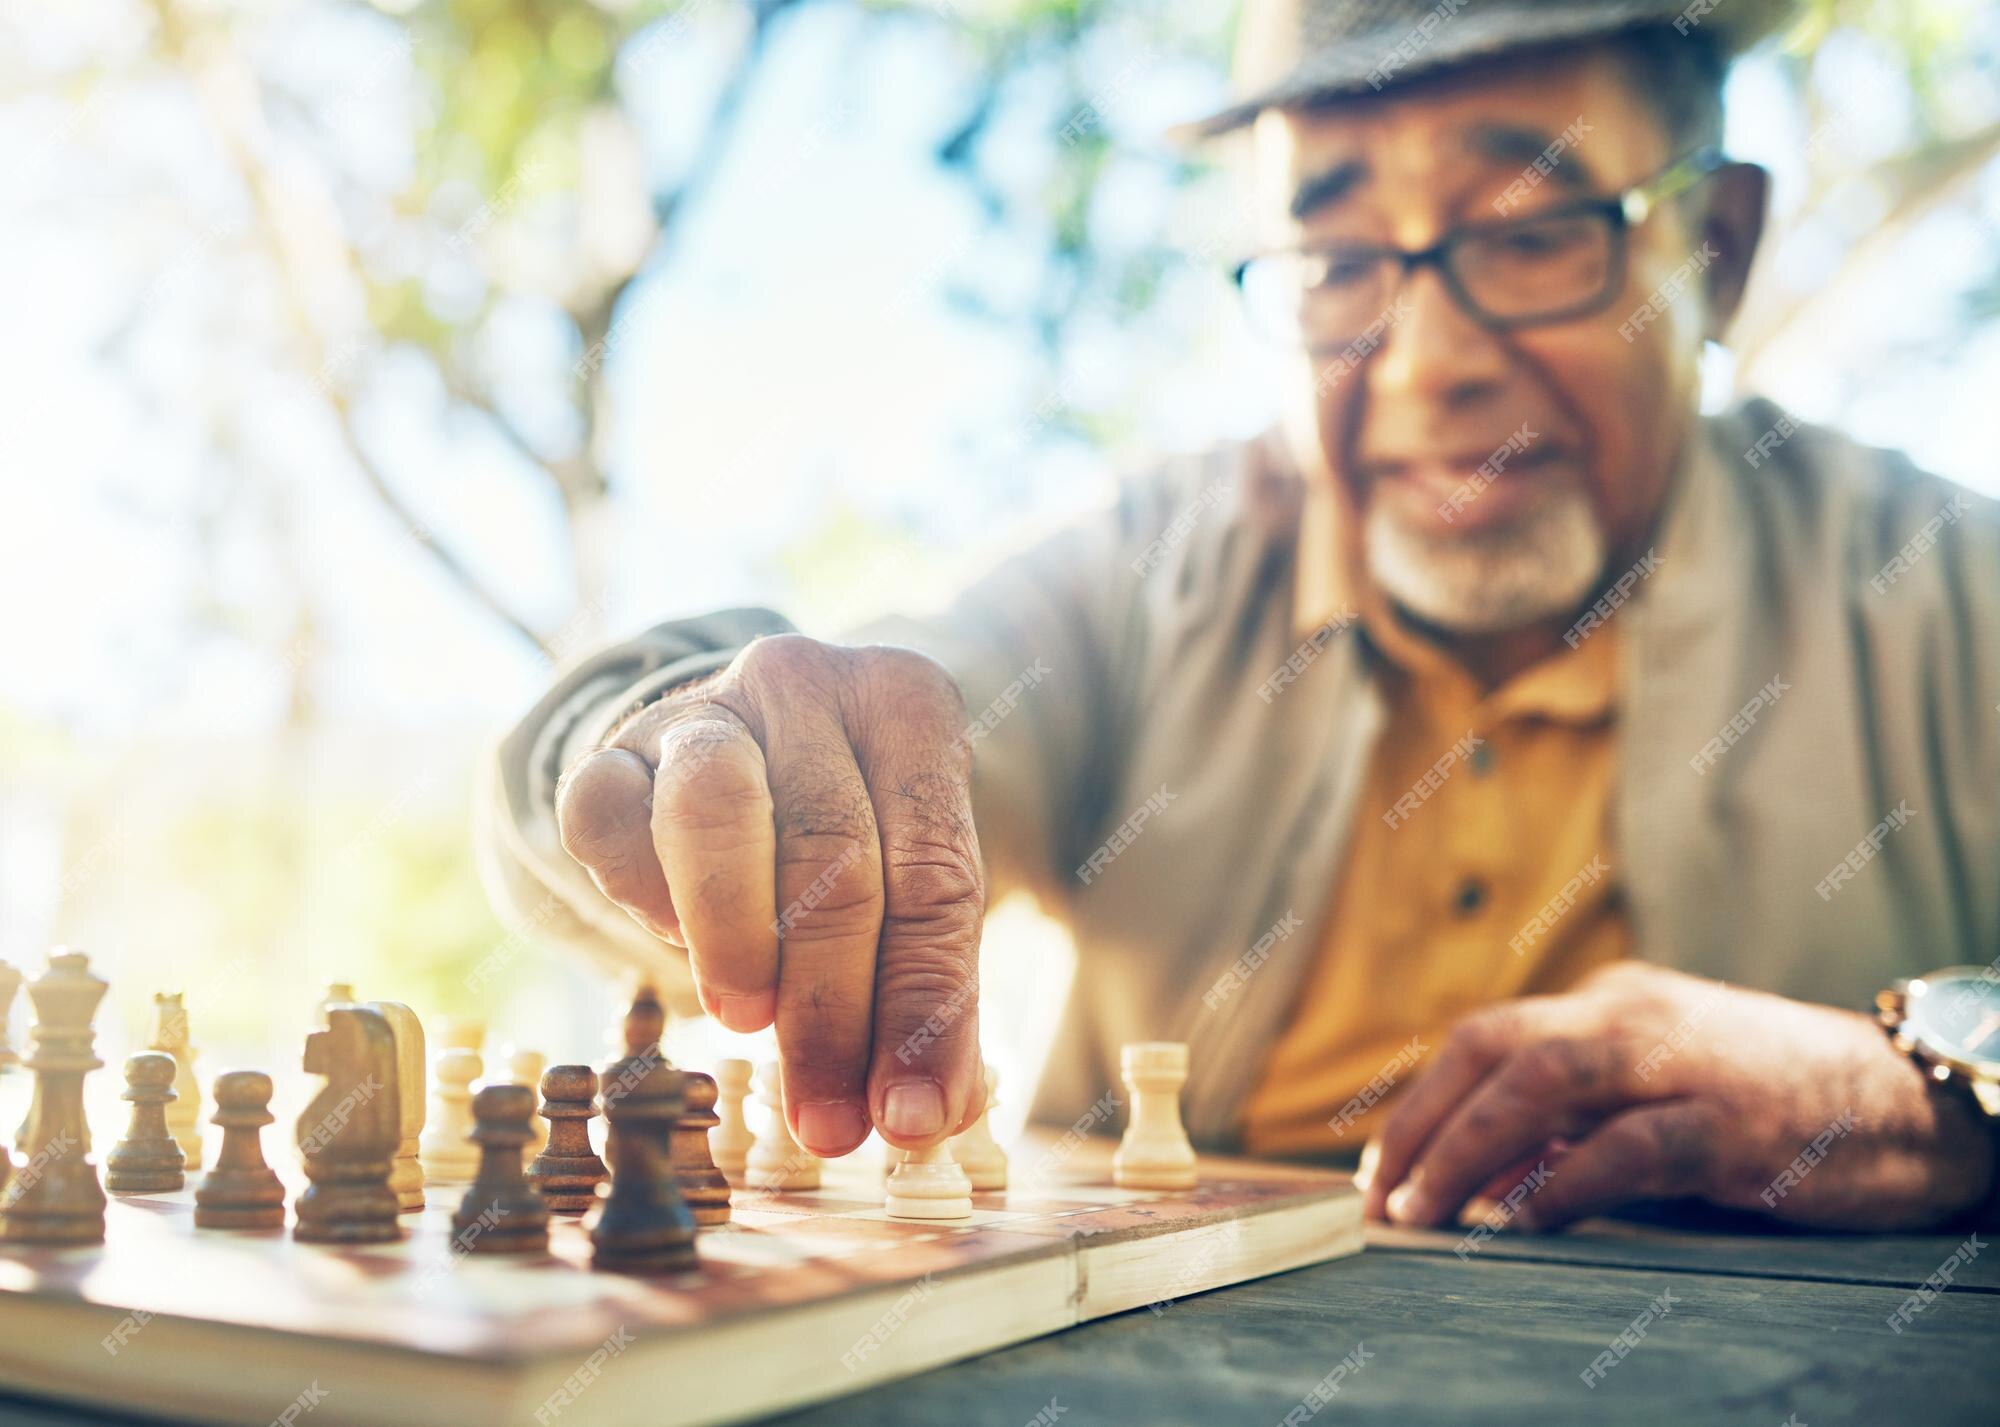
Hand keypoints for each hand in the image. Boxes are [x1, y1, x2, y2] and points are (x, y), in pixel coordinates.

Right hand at [554, 635, 985, 1158]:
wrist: (751, 750)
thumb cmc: (855, 834)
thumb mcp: (914, 887)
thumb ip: (929, 992)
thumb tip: (929, 1116)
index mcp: (908, 702)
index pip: (935, 873)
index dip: (926, 1007)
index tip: (913, 1116)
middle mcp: (805, 680)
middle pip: (831, 855)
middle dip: (832, 1009)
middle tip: (830, 1120)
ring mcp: (701, 708)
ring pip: (714, 814)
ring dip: (735, 940)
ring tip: (749, 1022)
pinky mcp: (612, 749)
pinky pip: (609, 820)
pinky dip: (642, 896)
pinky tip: (678, 946)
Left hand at [1361, 962, 1994, 1231]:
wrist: (1909, 1102)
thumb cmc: (1776, 1104)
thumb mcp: (1662, 1094)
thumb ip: (1581, 1121)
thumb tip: (1489, 1174)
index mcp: (1612, 1004)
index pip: (1487, 1038)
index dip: (1424, 1101)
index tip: (1385, 1168)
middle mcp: (1635, 1015)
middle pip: (1495, 1047)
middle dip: (1425, 1121)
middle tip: (1386, 1197)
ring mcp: (1685, 1061)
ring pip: (1544, 1080)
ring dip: (1470, 1147)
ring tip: (1428, 1211)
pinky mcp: (1735, 1119)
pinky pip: (1632, 1142)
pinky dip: (1568, 1178)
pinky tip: (1526, 1218)